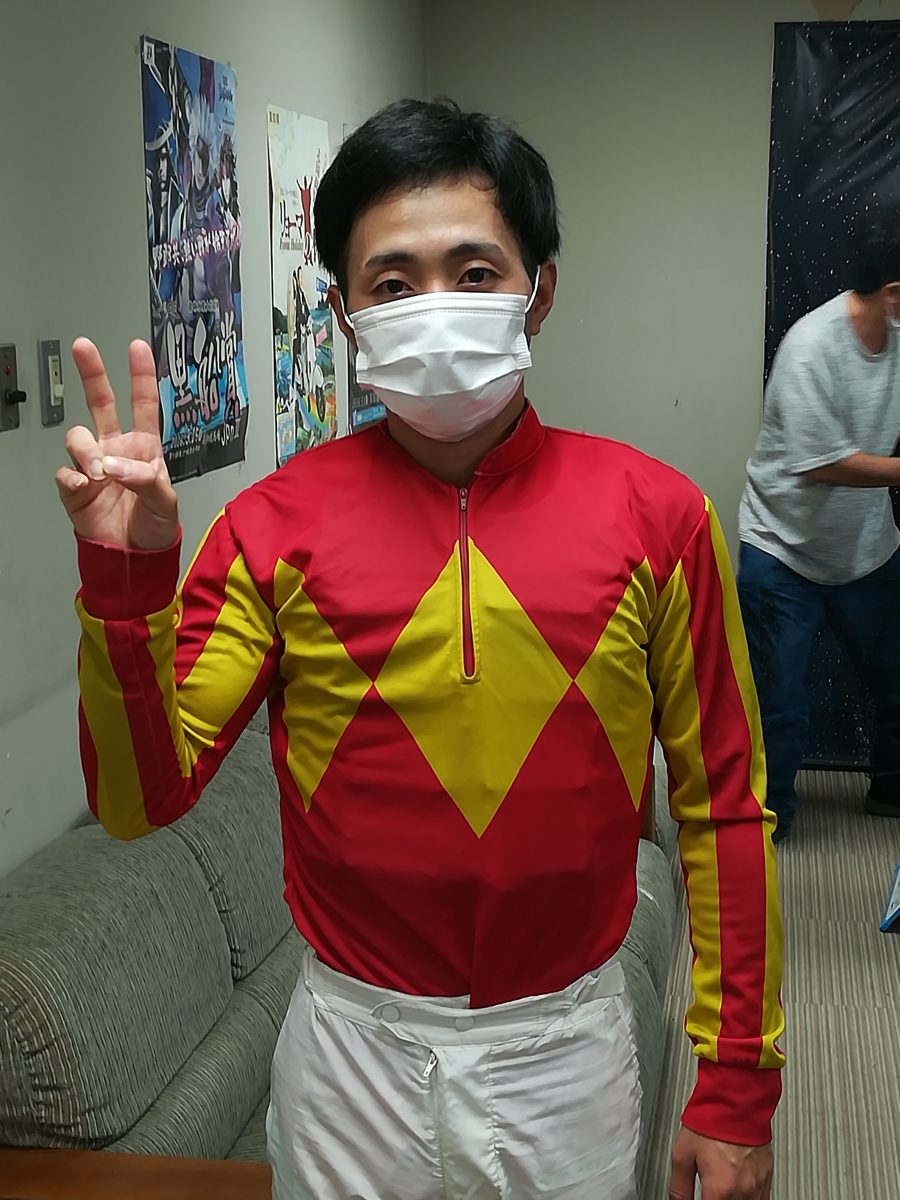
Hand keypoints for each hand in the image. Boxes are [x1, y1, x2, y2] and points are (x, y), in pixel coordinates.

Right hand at [56, 339, 177, 549]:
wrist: (134, 558)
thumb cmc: (156, 527)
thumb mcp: (166, 503)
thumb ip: (146, 480)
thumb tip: (115, 465)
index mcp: (144, 447)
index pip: (143, 404)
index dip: (141, 375)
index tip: (137, 347)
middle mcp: (116, 450)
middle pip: (101, 403)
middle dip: (92, 373)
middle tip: (83, 347)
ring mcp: (93, 467)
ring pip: (77, 437)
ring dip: (86, 451)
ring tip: (98, 473)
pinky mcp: (74, 488)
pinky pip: (65, 473)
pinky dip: (73, 478)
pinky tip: (85, 487)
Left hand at [669, 1127, 772, 1198]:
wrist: (736, 1099)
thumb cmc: (711, 1120)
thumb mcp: (682, 1153)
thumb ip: (679, 1186)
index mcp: (720, 1189)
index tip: (698, 1198)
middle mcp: (743, 1191)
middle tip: (709, 1193)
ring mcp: (758, 1186)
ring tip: (721, 1192)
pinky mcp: (767, 1177)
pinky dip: (748, 1199)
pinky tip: (737, 1191)